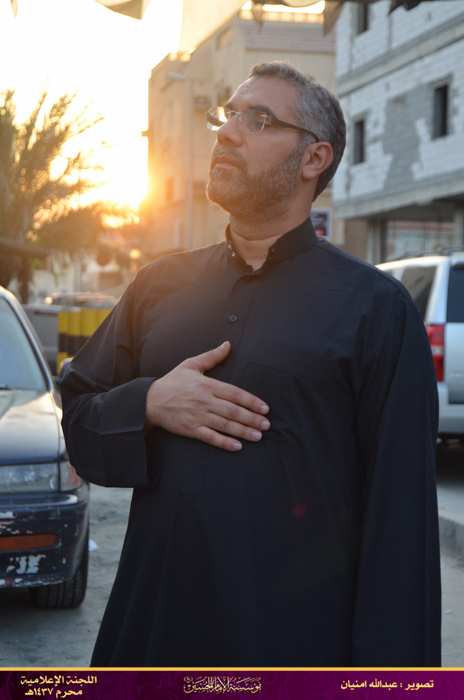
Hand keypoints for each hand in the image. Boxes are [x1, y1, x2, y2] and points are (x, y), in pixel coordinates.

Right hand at [145, 341, 269, 450]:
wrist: (150, 400)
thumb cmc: (172, 382)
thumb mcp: (191, 365)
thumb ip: (212, 356)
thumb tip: (227, 345)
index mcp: (207, 384)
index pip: (235, 394)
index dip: (252, 401)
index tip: (264, 408)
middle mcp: (204, 401)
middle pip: (234, 411)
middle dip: (252, 418)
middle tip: (266, 424)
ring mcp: (198, 416)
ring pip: (225, 425)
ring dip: (244, 431)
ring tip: (258, 436)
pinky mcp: (190, 429)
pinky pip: (211, 438)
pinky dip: (225, 443)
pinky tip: (238, 446)